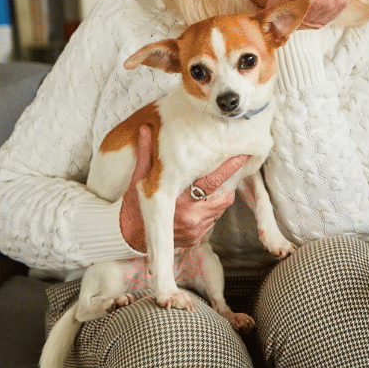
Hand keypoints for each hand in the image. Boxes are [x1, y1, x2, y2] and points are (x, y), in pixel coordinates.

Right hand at [119, 125, 249, 251]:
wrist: (126, 236)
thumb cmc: (133, 204)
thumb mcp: (139, 179)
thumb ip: (147, 154)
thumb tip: (146, 129)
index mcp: (181, 199)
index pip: (213, 181)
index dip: (229, 168)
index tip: (242, 156)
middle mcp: (192, 216)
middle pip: (224, 196)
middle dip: (229, 182)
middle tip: (232, 167)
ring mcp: (195, 229)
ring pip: (221, 208)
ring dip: (221, 196)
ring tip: (214, 185)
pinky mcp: (196, 238)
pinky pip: (212, 221)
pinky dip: (211, 210)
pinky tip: (202, 202)